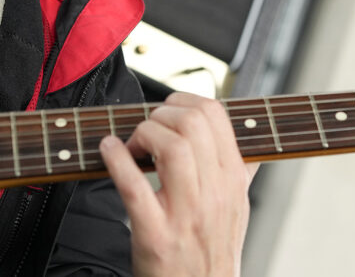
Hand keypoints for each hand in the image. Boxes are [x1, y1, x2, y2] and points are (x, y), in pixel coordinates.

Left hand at [99, 92, 258, 276]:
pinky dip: (116, 161)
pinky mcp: (156, 235)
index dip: (184, 101)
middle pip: (193, 124)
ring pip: (172, 148)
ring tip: (132, 146)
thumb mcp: (237, 210)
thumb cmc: (213, 253)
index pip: (216, 115)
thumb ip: (241, 174)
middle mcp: (215, 194)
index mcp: (233, 180)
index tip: (166, 111)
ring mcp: (186, 215)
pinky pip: (135, 188)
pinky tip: (108, 150)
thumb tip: (246, 145)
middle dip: (161, 114)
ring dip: (143, 134)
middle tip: (146, 130)